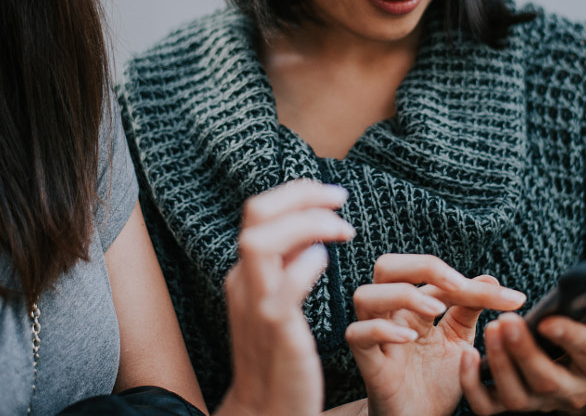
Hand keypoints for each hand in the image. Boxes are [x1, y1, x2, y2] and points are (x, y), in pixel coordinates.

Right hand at [216, 180, 354, 415]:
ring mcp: (256, 304)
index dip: (296, 192)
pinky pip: (284, 288)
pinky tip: (326, 261)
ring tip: (342, 229)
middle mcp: (244, 281)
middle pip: (256, 214)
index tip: (331, 195)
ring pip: (261, 242)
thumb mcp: (278, 302)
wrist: (267, 409)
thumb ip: (288, 266)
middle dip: (301, 195)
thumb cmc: (279, 356)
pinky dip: (305, 265)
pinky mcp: (274, 330)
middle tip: (340, 199)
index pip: (260, 211)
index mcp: (246, 273)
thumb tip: (308, 230)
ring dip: (305, 223)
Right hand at [345, 254, 526, 415]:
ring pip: (365, 295)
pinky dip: (382, 330)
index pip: (435, 276)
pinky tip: (410, 338)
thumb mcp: (460, 342)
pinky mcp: (369, 363)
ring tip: (436, 310)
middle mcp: (391, 314)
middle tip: (457, 284)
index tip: (513, 299)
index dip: (474, 283)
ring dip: (402, 295)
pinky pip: (358, 334)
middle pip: (387, 266)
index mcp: (413, 305)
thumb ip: (470, 310)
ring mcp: (377, 337)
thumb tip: (490, 277)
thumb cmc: (435, 381)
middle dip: (422, 266)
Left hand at [458, 289, 585, 413]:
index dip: (569, 338)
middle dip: (525, 352)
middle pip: (547, 381)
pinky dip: (474, 387)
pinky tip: (467, 355)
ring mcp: (543, 403)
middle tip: (507, 321)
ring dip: (499, 365)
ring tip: (489, 330)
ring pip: (518, 397)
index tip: (548, 320)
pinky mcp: (517, 404)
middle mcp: (573, 393)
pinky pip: (490, 407)